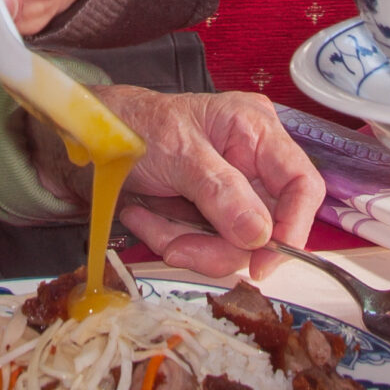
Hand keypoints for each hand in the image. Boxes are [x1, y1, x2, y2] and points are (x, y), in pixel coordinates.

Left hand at [31, 86, 325, 282]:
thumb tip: (260, 236)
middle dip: (218, 244)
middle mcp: (252, 162)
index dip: (293, 227)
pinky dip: (173, 240)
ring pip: (234, 245)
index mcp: (257, 131)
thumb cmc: (133, 126)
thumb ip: (220, 190)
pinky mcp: (208, 215)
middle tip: (174, 247)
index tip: (261, 263)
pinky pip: (205, 246)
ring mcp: (231, 192)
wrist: (87, 140)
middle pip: (266, 226)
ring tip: (146, 222)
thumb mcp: (177, 151)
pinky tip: (143, 218)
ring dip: (187, 244)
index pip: (302, 184)